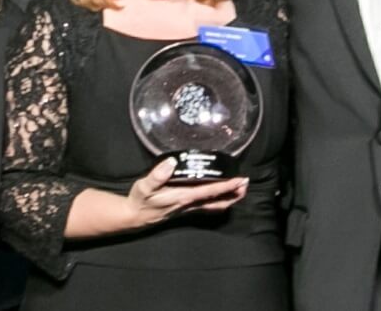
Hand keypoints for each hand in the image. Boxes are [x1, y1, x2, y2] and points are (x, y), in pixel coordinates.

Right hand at [125, 157, 248, 229]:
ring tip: (240, 189)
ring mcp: (189, 209)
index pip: (210, 191)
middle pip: (218, 202)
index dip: (227, 186)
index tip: (240, 179)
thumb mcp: (144, 186)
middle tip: (246, 183)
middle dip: (234, 194)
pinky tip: (221, 196)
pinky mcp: (186, 210)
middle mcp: (189, 205)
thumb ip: (157, 175)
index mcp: (183, 197)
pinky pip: (208, 207)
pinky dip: (219, 201)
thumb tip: (172, 163)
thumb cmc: (140, 200)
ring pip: (215, 206)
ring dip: (229, 199)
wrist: (135, 216)